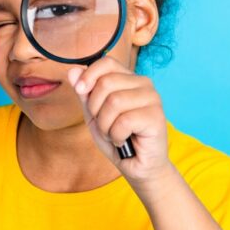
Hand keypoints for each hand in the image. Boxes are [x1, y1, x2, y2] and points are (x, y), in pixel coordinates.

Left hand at [67, 55, 170, 185]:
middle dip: (95, 109)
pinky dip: (116, 136)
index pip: (107, 62)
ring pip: (114, 102)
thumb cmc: (118, 138)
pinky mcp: (156, 116)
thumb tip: (72, 70)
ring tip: (114, 134)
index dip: (89, 75)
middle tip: (105, 126)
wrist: (138, 167)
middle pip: (106, 83)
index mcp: (130, 79)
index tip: (80, 90)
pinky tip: (124, 141)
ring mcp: (152, 98)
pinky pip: (124, 120)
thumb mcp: (94, 114)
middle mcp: (144, 83)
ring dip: (105, 125)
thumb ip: (85, 93)